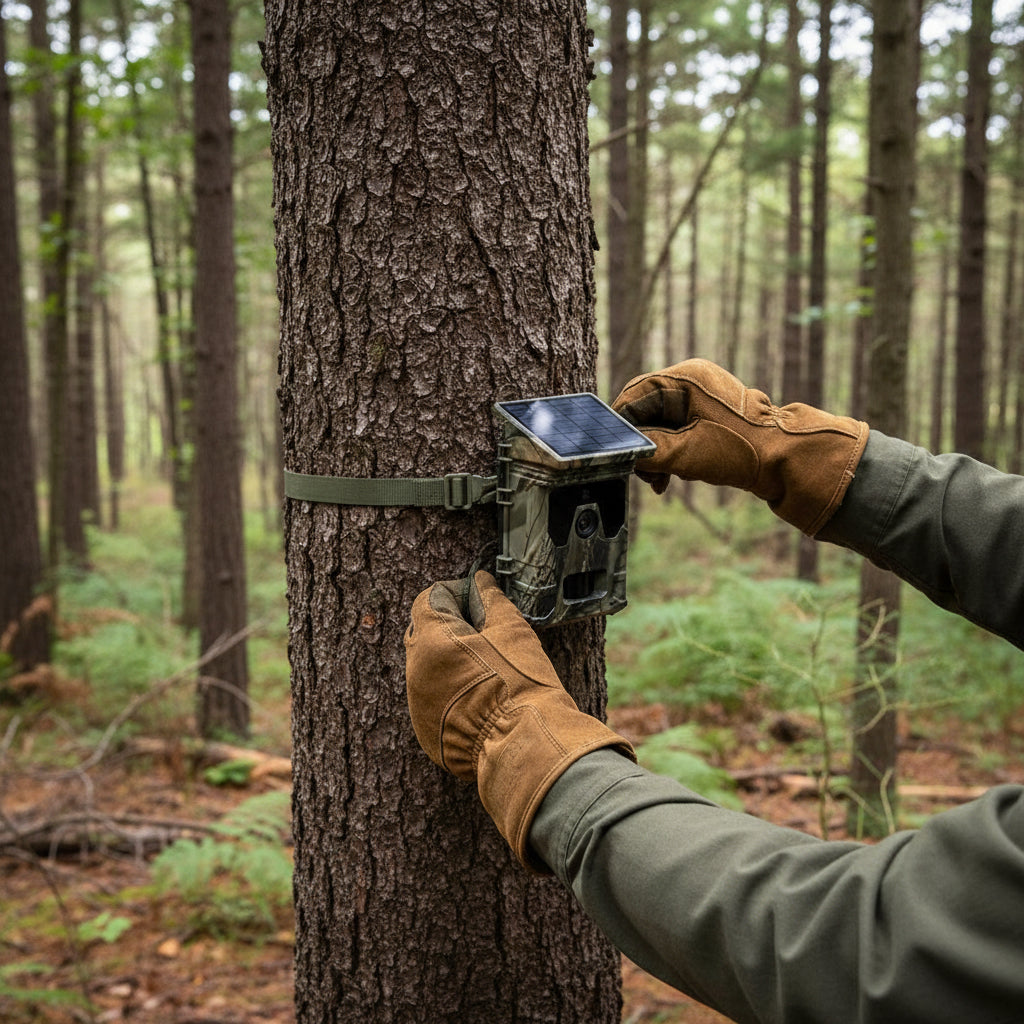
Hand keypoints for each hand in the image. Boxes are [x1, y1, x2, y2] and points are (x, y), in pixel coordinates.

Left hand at [405, 571, 632, 869]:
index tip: (478, 601)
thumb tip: (481, 582)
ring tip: (486, 669)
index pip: (429, 599)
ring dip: (447, 661)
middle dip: (447, 626)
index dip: (455, 594)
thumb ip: (491, 600)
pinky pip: (431, 701)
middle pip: (422, 632)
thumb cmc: (521, 684)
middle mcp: (415, 670)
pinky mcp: (426, 733)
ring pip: (426, 669)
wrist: (524, 746)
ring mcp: (418, 704)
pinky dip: (450, 694)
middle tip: (483, 633)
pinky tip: (480, 699)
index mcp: (433, 639)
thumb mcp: (513, 631)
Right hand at [612, 359, 867, 534]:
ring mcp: (702, 397)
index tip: (619, 456)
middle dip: (643, 446)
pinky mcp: (709, 415)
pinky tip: (673, 476)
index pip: (634, 397)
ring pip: (660, 424)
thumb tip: (621, 451)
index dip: (622, 428)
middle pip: (646, 412)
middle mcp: (692, 380)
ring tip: (661, 482)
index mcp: (685, 378)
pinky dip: (671, 453)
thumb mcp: (686, 454)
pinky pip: (677, 430)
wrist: (787, 461)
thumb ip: (648, 450)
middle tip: (646, 476)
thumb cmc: (740, 451)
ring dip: (656, 454)